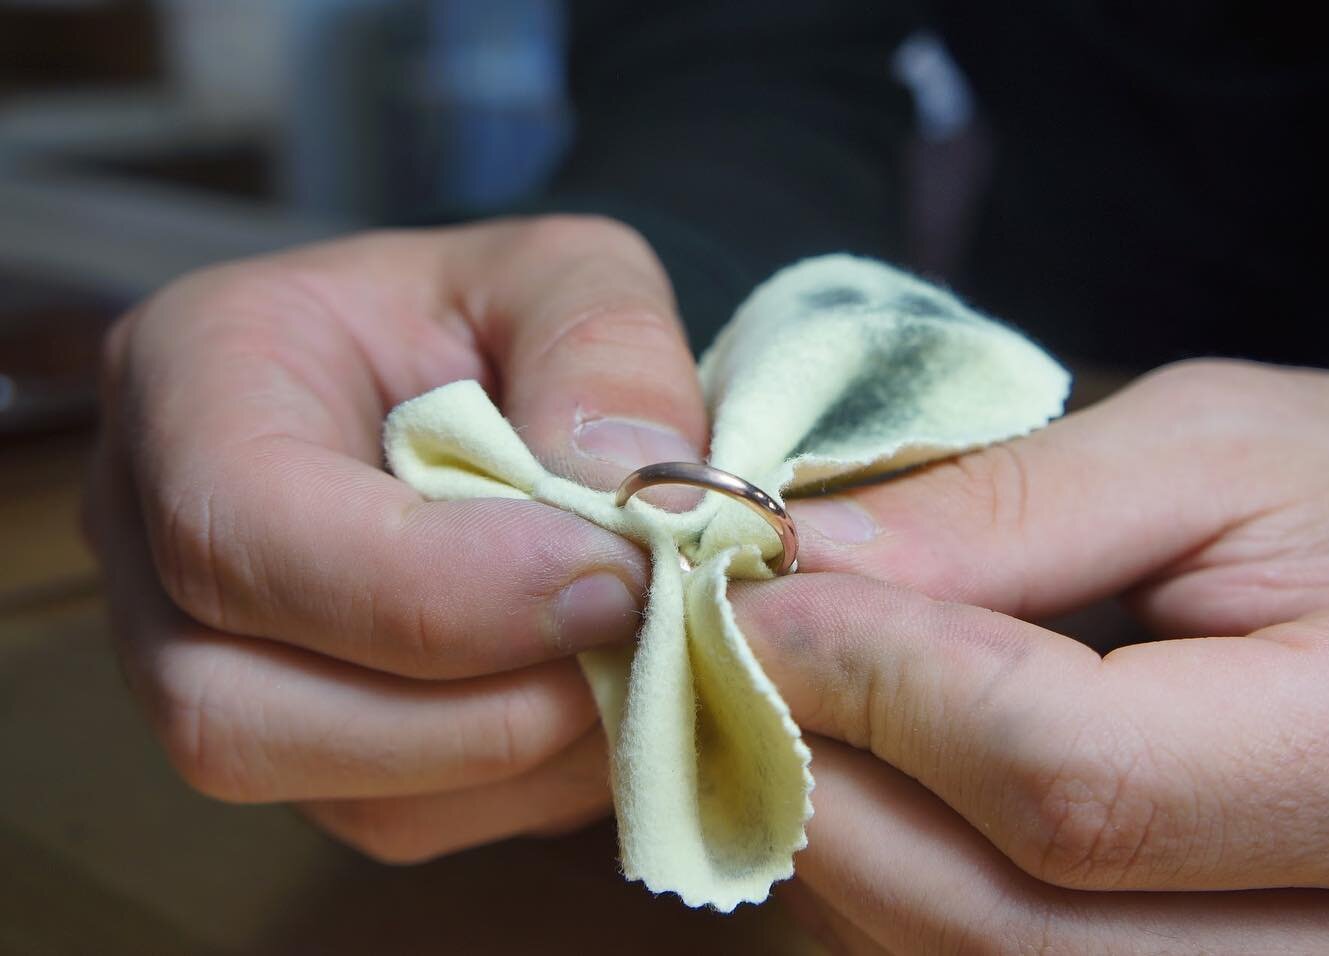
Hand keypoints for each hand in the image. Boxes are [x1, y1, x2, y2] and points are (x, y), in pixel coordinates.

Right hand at [86, 216, 708, 860]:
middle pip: (239, 715)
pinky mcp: (311, 746)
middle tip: (650, 642)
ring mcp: (221, 667)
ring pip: (343, 798)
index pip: (237, 532)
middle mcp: (162, 549)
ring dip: (533, 760)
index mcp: (195, 380)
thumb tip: (633, 499)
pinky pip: (413, 819)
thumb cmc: (503, 313)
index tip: (611, 576)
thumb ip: (606, 355)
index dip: (432, 589)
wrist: (485, 376)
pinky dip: (543, 782)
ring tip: (669, 669)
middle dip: (478, 711)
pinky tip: (629, 701)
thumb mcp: (570, 275)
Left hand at [735, 361, 1328, 952]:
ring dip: (840, 844)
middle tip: (721, 655)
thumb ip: (1014, 510)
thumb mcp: (1228, 453)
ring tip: (781, 707)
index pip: (1072, 777)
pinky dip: (900, 888)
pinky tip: (866, 784)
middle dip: (819, 779)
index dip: (877, 684)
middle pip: (1003, 923)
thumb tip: (805, 569)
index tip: (750, 595)